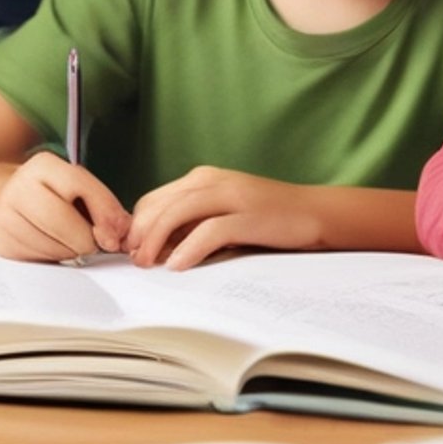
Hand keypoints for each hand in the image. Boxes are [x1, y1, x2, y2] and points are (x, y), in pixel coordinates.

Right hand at [0, 152, 128, 263]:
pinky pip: (36, 260)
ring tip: (67, 242)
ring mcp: (4, 213)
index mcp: (43, 164)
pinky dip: (51, 260)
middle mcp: (19, 184)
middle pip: (61, 221)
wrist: (12, 201)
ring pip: (51, 246)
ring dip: (69, 252)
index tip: (114, 238)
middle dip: (85, 240)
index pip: (80, 186)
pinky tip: (50, 247)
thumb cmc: (56, 196)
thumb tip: (121, 234)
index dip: (104, 215)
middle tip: (91, 244)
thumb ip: (105, 206)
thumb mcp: (81, 189)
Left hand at [127, 167, 319, 269]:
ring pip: (178, 212)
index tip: (128, 250)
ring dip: (156, 240)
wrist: (314, 212)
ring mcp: (231, 195)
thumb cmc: (265, 219)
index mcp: (202, 178)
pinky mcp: (248, 215)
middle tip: (133, 261)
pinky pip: (210, 230)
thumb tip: (154, 247)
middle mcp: (212, 180)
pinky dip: (188, 248)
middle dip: (140, 234)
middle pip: (160, 204)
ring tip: (146, 263)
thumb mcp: (222, 214)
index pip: (154, 199)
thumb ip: (192, 222)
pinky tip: (177, 265)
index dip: (136, 225)